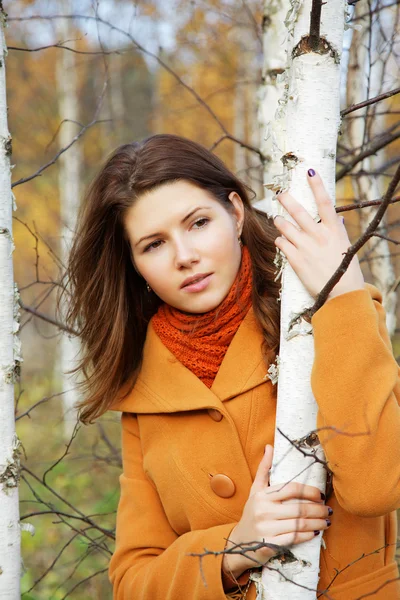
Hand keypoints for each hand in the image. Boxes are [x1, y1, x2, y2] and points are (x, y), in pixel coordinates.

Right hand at [222, 445, 331, 577]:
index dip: (309, 491)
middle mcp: (263, 511)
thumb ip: (264, 469)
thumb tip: (269, 447)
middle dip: (318, 509)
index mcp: (262, 495)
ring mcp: (266, 528)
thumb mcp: (255, 490)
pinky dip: (307, 535)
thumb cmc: (251, 513)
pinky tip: (315, 533)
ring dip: (317, 523)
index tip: (321, 494)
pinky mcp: (269, 545)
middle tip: (328, 510)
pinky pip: (294, 538)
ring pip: (299, 524)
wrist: (239, 543)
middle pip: (298, 508)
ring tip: (326, 521)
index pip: (291, 489)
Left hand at [273, 170, 364, 300]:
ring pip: (285, 227)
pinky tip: (280, 241)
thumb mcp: (346, 248)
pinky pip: (282, 244)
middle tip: (279, 192)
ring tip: (277, 219)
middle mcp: (319, 235)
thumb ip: (338, 232)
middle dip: (286, 199)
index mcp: (334, 230)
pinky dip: (280, 240)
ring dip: (279, 221)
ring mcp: (306, 247)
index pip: (325, 202)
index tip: (309, 170)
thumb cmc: (346, 271)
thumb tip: (337, 220)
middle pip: (299, 212)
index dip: (317, 184)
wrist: (341, 293)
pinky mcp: (296, 260)